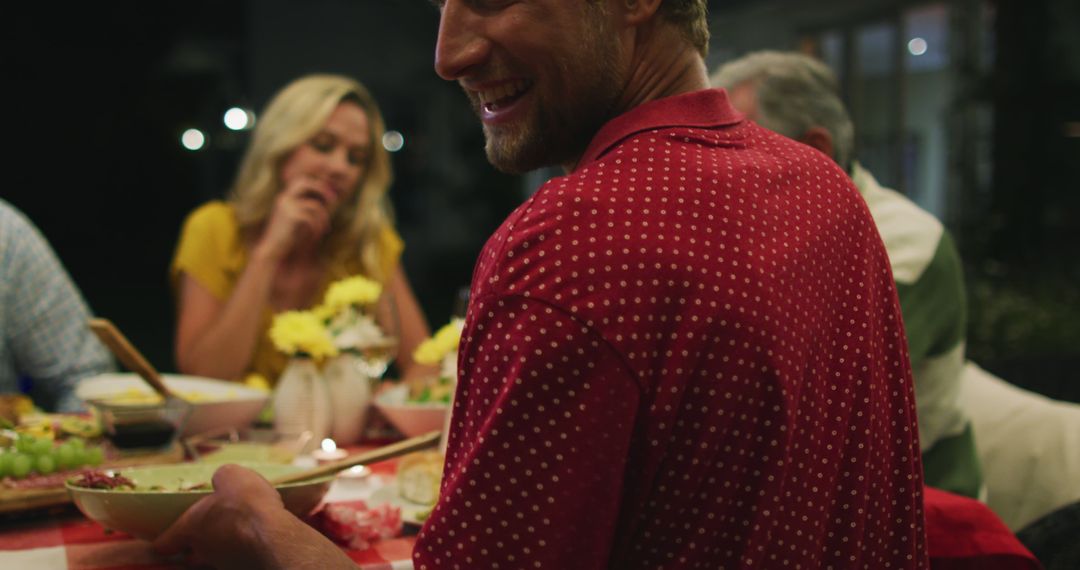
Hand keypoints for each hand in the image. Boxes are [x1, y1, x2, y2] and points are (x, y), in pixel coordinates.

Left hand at [153, 464, 287, 567]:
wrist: (273, 535)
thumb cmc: (244, 504)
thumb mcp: (230, 476)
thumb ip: (221, 478)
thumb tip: (222, 480)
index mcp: (190, 527)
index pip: (164, 543)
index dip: (164, 541)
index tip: (163, 542)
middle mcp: (204, 550)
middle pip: (192, 555)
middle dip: (197, 547)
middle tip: (208, 535)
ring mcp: (225, 563)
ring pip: (217, 558)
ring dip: (225, 548)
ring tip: (240, 534)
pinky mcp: (246, 568)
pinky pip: (241, 560)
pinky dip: (247, 551)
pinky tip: (260, 540)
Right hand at [255, 176, 333, 259]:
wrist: (273, 250)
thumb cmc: (288, 237)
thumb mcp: (299, 220)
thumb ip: (309, 209)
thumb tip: (329, 200)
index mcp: (285, 198)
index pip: (302, 181)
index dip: (317, 185)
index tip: (329, 196)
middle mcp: (284, 198)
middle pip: (305, 182)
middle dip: (322, 188)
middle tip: (333, 199)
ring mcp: (287, 206)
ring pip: (314, 205)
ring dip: (323, 218)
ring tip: (324, 229)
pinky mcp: (291, 216)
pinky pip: (312, 218)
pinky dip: (318, 227)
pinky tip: (316, 237)